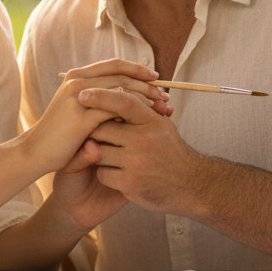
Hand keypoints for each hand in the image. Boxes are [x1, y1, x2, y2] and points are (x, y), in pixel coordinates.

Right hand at [22, 59, 168, 174]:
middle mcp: (78, 81)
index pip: (114, 65)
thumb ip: (98, 99)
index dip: (137, 70)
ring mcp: (79, 97)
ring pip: (121, 89)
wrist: (35, 153)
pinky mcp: (82, 117)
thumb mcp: (78, 110)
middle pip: (121, 74)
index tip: (156, 78)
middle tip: (165, 94)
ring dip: (145, 96)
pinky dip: (134, 111)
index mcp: (77, 76)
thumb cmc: (60, 134)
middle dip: (146, 84)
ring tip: (162, 106)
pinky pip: (115, 109)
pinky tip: (147, 119)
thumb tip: (125, 92)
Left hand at [76, 86, 201, 213]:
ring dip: (99, 153)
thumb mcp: (161, 125)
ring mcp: (136, 162)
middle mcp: (144, 140)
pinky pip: (102, 173)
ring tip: (109, 155)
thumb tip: (116, 85)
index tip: (83, 94)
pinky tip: (115, 172)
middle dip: (95, 131)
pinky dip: (104, 173)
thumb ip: (141, 108)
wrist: (189, 185)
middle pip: (103, 128)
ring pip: (99, 151)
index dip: (102, 96)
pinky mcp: (130, 183)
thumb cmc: (169, 150)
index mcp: (152, 121)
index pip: (124, 102)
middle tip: (94, 135)